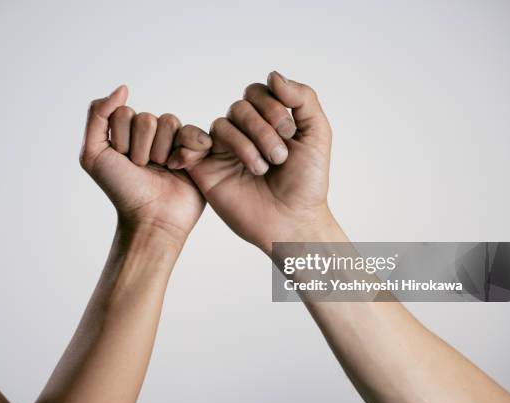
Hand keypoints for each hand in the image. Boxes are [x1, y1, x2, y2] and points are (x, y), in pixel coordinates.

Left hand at [80, 85, 209, 242]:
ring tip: (161, 171)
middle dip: (141, 149)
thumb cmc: (122, 190)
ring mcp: (174, 141)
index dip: (121, 140)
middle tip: (143, 170)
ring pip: (169, 122)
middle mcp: (150, 135)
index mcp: (126, 132)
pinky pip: (193, 132)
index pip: (124, 113)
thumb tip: (123, 88)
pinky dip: (186, 152)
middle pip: (147, 119)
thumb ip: (98, 115)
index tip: (122, 162)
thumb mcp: (93, 154)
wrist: (152, 219)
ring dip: (162, 152)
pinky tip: (180, 167)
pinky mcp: (196, 150)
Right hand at [185, 72, 336, 252]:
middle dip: (263, 129)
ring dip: (246, 145)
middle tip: (280, 157)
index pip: (258, 92)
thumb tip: (273, 75)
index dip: (272, 105)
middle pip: (240, 106)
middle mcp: (244, 132)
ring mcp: (224, 150)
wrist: (292, 221)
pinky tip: (222, 160)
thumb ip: (303, 98)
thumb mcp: (317, 134)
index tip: (290, 133)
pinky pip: (192, 143)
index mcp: (267, 121)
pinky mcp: (206, 169)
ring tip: (262, 169)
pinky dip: (197, 144)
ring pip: (222, 124)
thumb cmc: (307, 183)